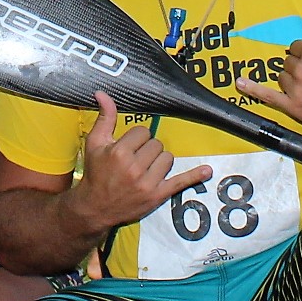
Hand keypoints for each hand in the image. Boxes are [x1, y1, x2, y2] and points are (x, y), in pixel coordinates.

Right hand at [69, 91, 208, 233]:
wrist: (95, 207)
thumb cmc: (95, 173)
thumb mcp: (94, 144)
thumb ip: (104, 118)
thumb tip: (102, 93)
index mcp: (120, 152)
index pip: (142, 132)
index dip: (136, 138)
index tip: (128, 147)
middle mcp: (134, 167)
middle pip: (156, 144)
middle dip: (147, 149)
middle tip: (135, 159)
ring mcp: (148, 183)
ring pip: (168, 158)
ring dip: (159, 161)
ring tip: (145, 169)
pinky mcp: (157, 195)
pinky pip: (180, 182)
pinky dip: (194, 176)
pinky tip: (207, 170)